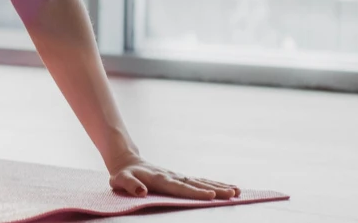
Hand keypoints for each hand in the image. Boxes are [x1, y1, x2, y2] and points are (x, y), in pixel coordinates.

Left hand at [108, 153, 240, 199]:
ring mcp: (179, 176)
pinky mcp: (182, 178)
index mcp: (160, 179)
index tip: (210, 195)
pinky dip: (216, 184)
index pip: (180, 187)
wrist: (128, 163)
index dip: (195, 192)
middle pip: (196, 184)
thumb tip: (141, 191)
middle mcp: (173, 176)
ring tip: (237, 191)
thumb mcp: (120, 180)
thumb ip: (130, 185)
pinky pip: (201, 181)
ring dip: (219, 186)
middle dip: (214, 189)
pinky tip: (230, 188)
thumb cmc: (124, 175)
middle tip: (232, 194)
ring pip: (202, 181)